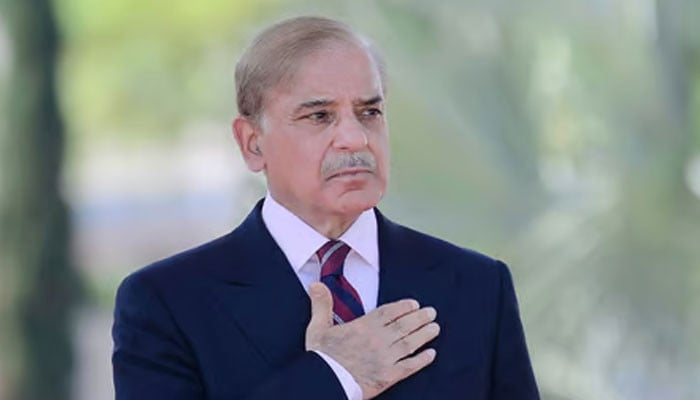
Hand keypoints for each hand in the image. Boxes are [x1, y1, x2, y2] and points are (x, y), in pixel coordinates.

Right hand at [305, 282, 438, 398]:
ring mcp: (385, 359)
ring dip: (424, 335)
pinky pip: (409, 367)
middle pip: (404, 326)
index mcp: (363, 327)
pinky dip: (421, 360)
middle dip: (420, 318)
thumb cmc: (321, 356)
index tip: (414, 304)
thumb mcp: (318, 328)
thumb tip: (316, 284)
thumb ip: (321, 304)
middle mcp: (378, 340)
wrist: (324, 382)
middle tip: (432, 313)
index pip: (389, 313)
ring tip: (435, 328)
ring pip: (410, 343)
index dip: (403, 307)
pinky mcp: (388, 377)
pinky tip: (431, 355)